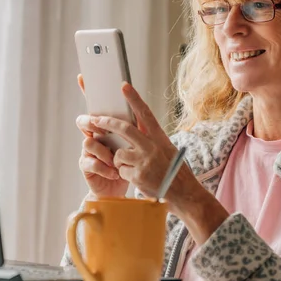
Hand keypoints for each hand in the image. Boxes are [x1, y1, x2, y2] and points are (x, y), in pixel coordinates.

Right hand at [76, 74, 128, 197]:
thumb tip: (139, 109)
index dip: (88, 91)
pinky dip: (105, 168)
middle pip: (85, 121)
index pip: (96, 106)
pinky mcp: (87, 166)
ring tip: (116, 161)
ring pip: (88, 142)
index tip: (82, 77)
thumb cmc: (132, 163)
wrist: (124, 188)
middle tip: (101, 127)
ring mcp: (89, 150)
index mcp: (107, 126)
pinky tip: (114, 173)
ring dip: (104, 152)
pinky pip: (91, 162)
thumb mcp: (138, 143)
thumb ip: (135, 127)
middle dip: (91, 122)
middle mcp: (95, 135)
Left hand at [90, 82, 199, 212]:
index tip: (124, 86)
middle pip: (124, 129)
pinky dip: (124, 175)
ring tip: (133, 168)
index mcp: (160, 138)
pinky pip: (121, 171)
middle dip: (106, 123)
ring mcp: (145, 161)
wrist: (185, 195)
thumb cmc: (175, 172)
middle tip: (95, 120)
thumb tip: (133, 128)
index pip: (145, 114)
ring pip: (118, 154)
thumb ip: (151, 140)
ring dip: (119, 161)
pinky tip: (137, 179)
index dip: (134, 99)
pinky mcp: (138, 176)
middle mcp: (152, 147)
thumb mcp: (167, 150)